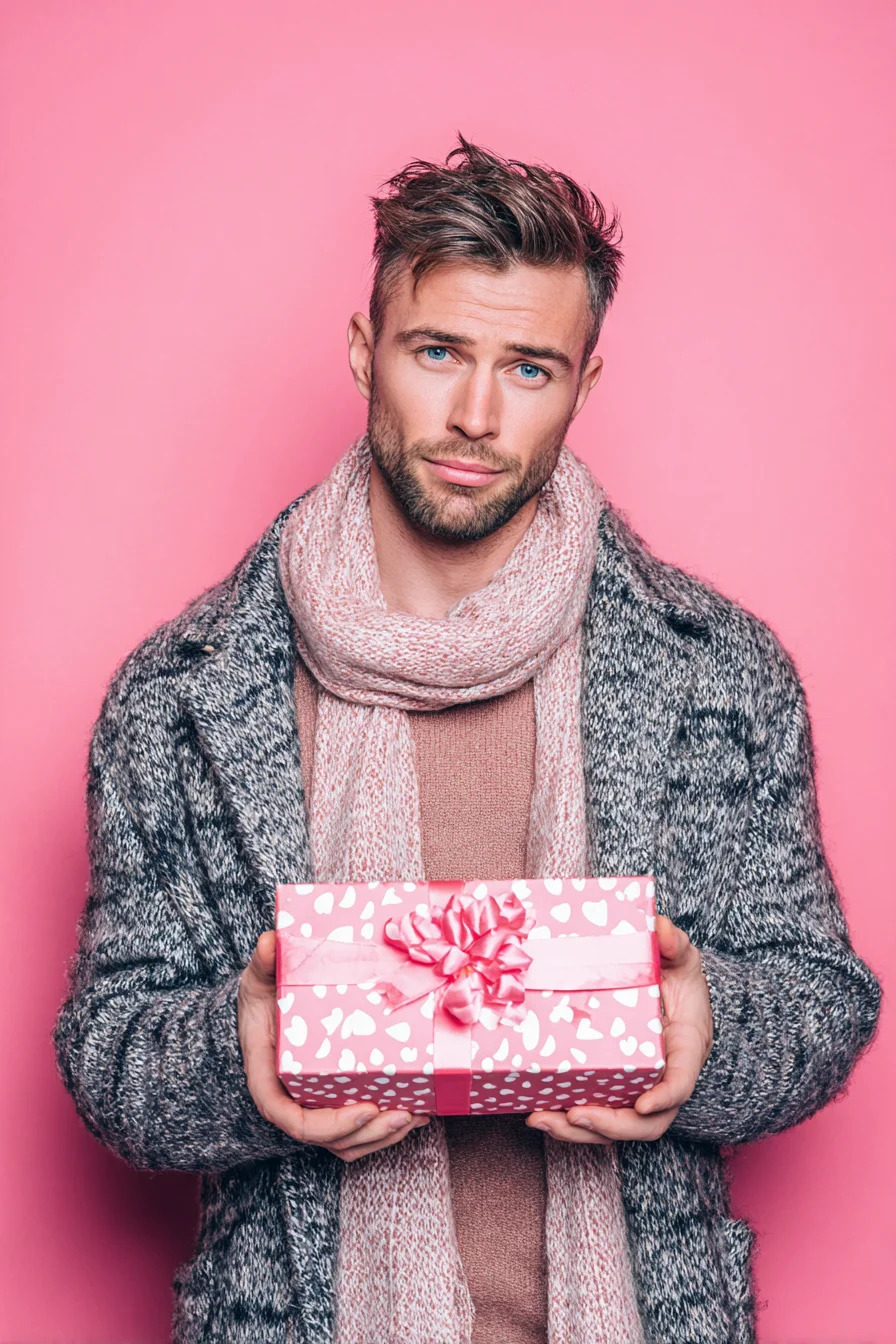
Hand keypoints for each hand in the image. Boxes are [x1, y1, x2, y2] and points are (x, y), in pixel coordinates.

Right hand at [238, 930, 428, 1161]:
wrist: (265, 1007)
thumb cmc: (262, 996)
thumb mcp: (258, 978)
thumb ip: (263, 963)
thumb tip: (270, 941)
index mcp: (269, 1080)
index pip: (292, 1120)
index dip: (330, 1124)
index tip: (365, 1108)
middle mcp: (291, 1102)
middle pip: (329, 1138)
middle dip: (369, 1133)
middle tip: (405, 1113)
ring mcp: (313, 1107)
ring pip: (346, 1143)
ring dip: (383, 1137)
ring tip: (416, 1115)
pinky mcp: (333, 1104)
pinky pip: (357, 1133)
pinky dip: (384, 1131)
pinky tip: (415, 1112)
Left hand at [525, 914, 712, 1143]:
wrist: (674, 998)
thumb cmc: (679, 982)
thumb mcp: (682, 958)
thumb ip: (674, 943)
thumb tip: (659, 929)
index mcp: (684, 1050)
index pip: (680, 1083)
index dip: (664, 1097)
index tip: (643, 1103)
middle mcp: (662, 1079)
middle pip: (646, 1122)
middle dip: (610, 1125)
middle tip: (575, 1114)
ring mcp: (638, 1089)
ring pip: (616, 1128)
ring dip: (579, 1132)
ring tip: (541, 1119)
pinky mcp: (613, 1089)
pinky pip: (595, 1114)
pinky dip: (567, 1121)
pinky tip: (537, 1112)